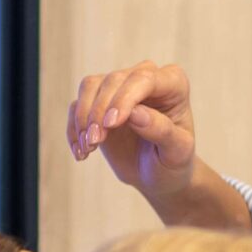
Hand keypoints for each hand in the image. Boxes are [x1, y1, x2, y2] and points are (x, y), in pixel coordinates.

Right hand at [68, 60, 198, 201]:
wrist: (156, 174)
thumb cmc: (172, 161)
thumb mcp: (177, 153)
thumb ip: (162, 131)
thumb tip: (136, 113)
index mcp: (173, 83)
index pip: (143, 79)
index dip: (124, 98)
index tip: (110, 125)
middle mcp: (145, 77)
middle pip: (113, 80)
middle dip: (99, 112)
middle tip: (94, 143)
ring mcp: (120, 87)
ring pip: (90, 85)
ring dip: (83, 117)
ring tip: (88, 147)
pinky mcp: (98, 101)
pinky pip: (77, 104)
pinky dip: (74, 128)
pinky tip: (81, 151)